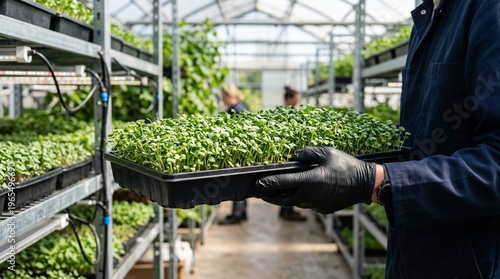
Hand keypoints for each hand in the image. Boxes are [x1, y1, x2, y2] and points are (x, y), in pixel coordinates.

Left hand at [254, 147, 375, 213]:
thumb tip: (292, 156)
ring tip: (275, 192)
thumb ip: (307, 153)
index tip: (256, 184)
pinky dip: (299, 198)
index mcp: (311, 181)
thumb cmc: (346, 165)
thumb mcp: (327, 153)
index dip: (268, 184)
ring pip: (295, 202)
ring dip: (284, 198)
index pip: (283, 183)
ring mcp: (317, 205)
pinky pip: (307, 204)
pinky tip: (297, 191)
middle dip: (270, 197)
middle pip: (284, 200)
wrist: (366, 184)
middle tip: (260, 192)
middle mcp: (311, 196)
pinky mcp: (323, 209)